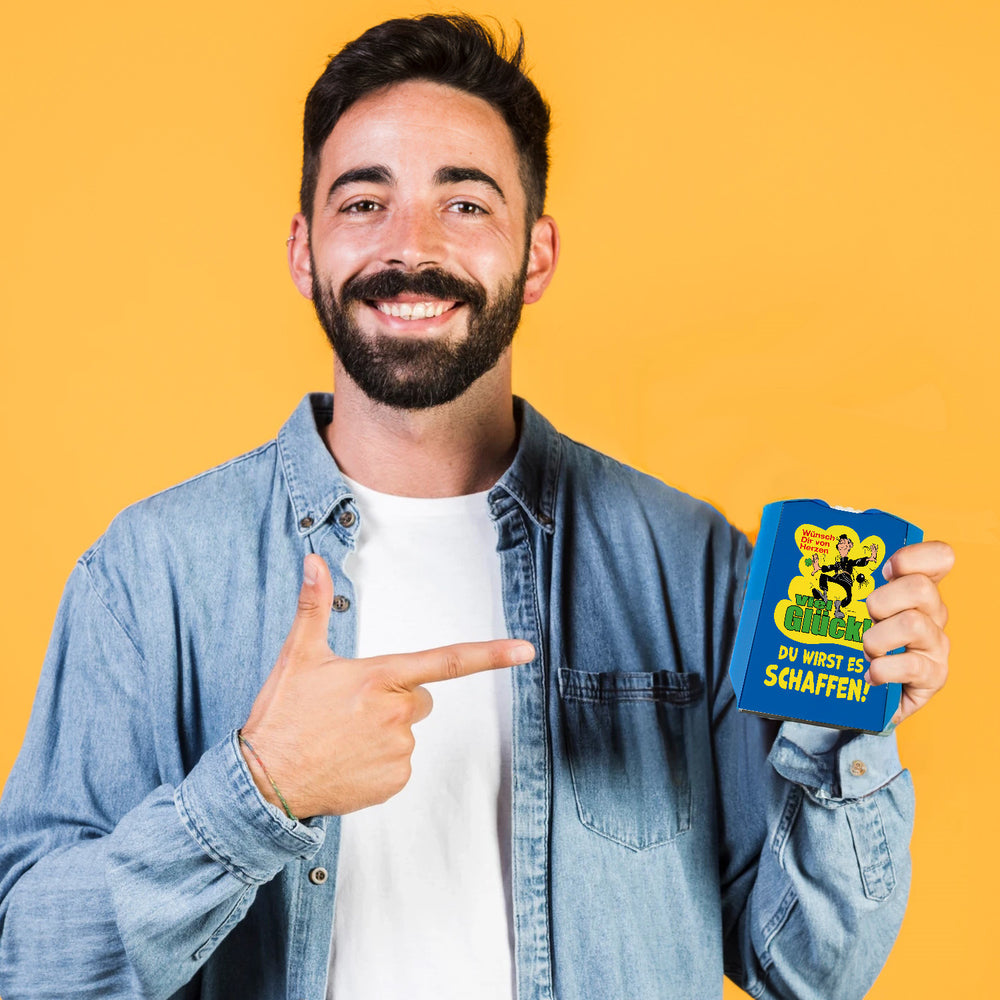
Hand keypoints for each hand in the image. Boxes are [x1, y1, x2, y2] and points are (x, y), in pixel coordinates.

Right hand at [240, 554, 534, 818]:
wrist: (265, 784)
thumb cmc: (283, 716)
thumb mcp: (298, 656)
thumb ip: (313, 606)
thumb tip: (313, 559)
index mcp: (379, 677)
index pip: (446, 661)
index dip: (491, 654)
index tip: (526, 650)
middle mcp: (396, 714)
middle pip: (421, 699)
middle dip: (397, 700)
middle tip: (352, 709)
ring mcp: (398, 751)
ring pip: (407, 732)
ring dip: (384, 733)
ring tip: (341, 738)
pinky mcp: (394, 782)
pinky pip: (399, 765)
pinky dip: (379, 764)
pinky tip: (347, 762)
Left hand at [862, 540, 953, 725]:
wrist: (870, 695)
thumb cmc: (859, 642)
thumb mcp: (856, 609)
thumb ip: (848, 585)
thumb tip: (808, 566)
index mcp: (919, 588)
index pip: (940, 556)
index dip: (913, 557)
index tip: (886, 570)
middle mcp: (934, 613)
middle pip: (920, 587)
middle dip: (880, 601)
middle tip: (867, 618)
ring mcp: (937, 644)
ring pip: (912, 624)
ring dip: (877, 638)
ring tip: (866, 651)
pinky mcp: (935, 675)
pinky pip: (911, 665)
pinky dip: (883, 670)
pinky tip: (871, 675)